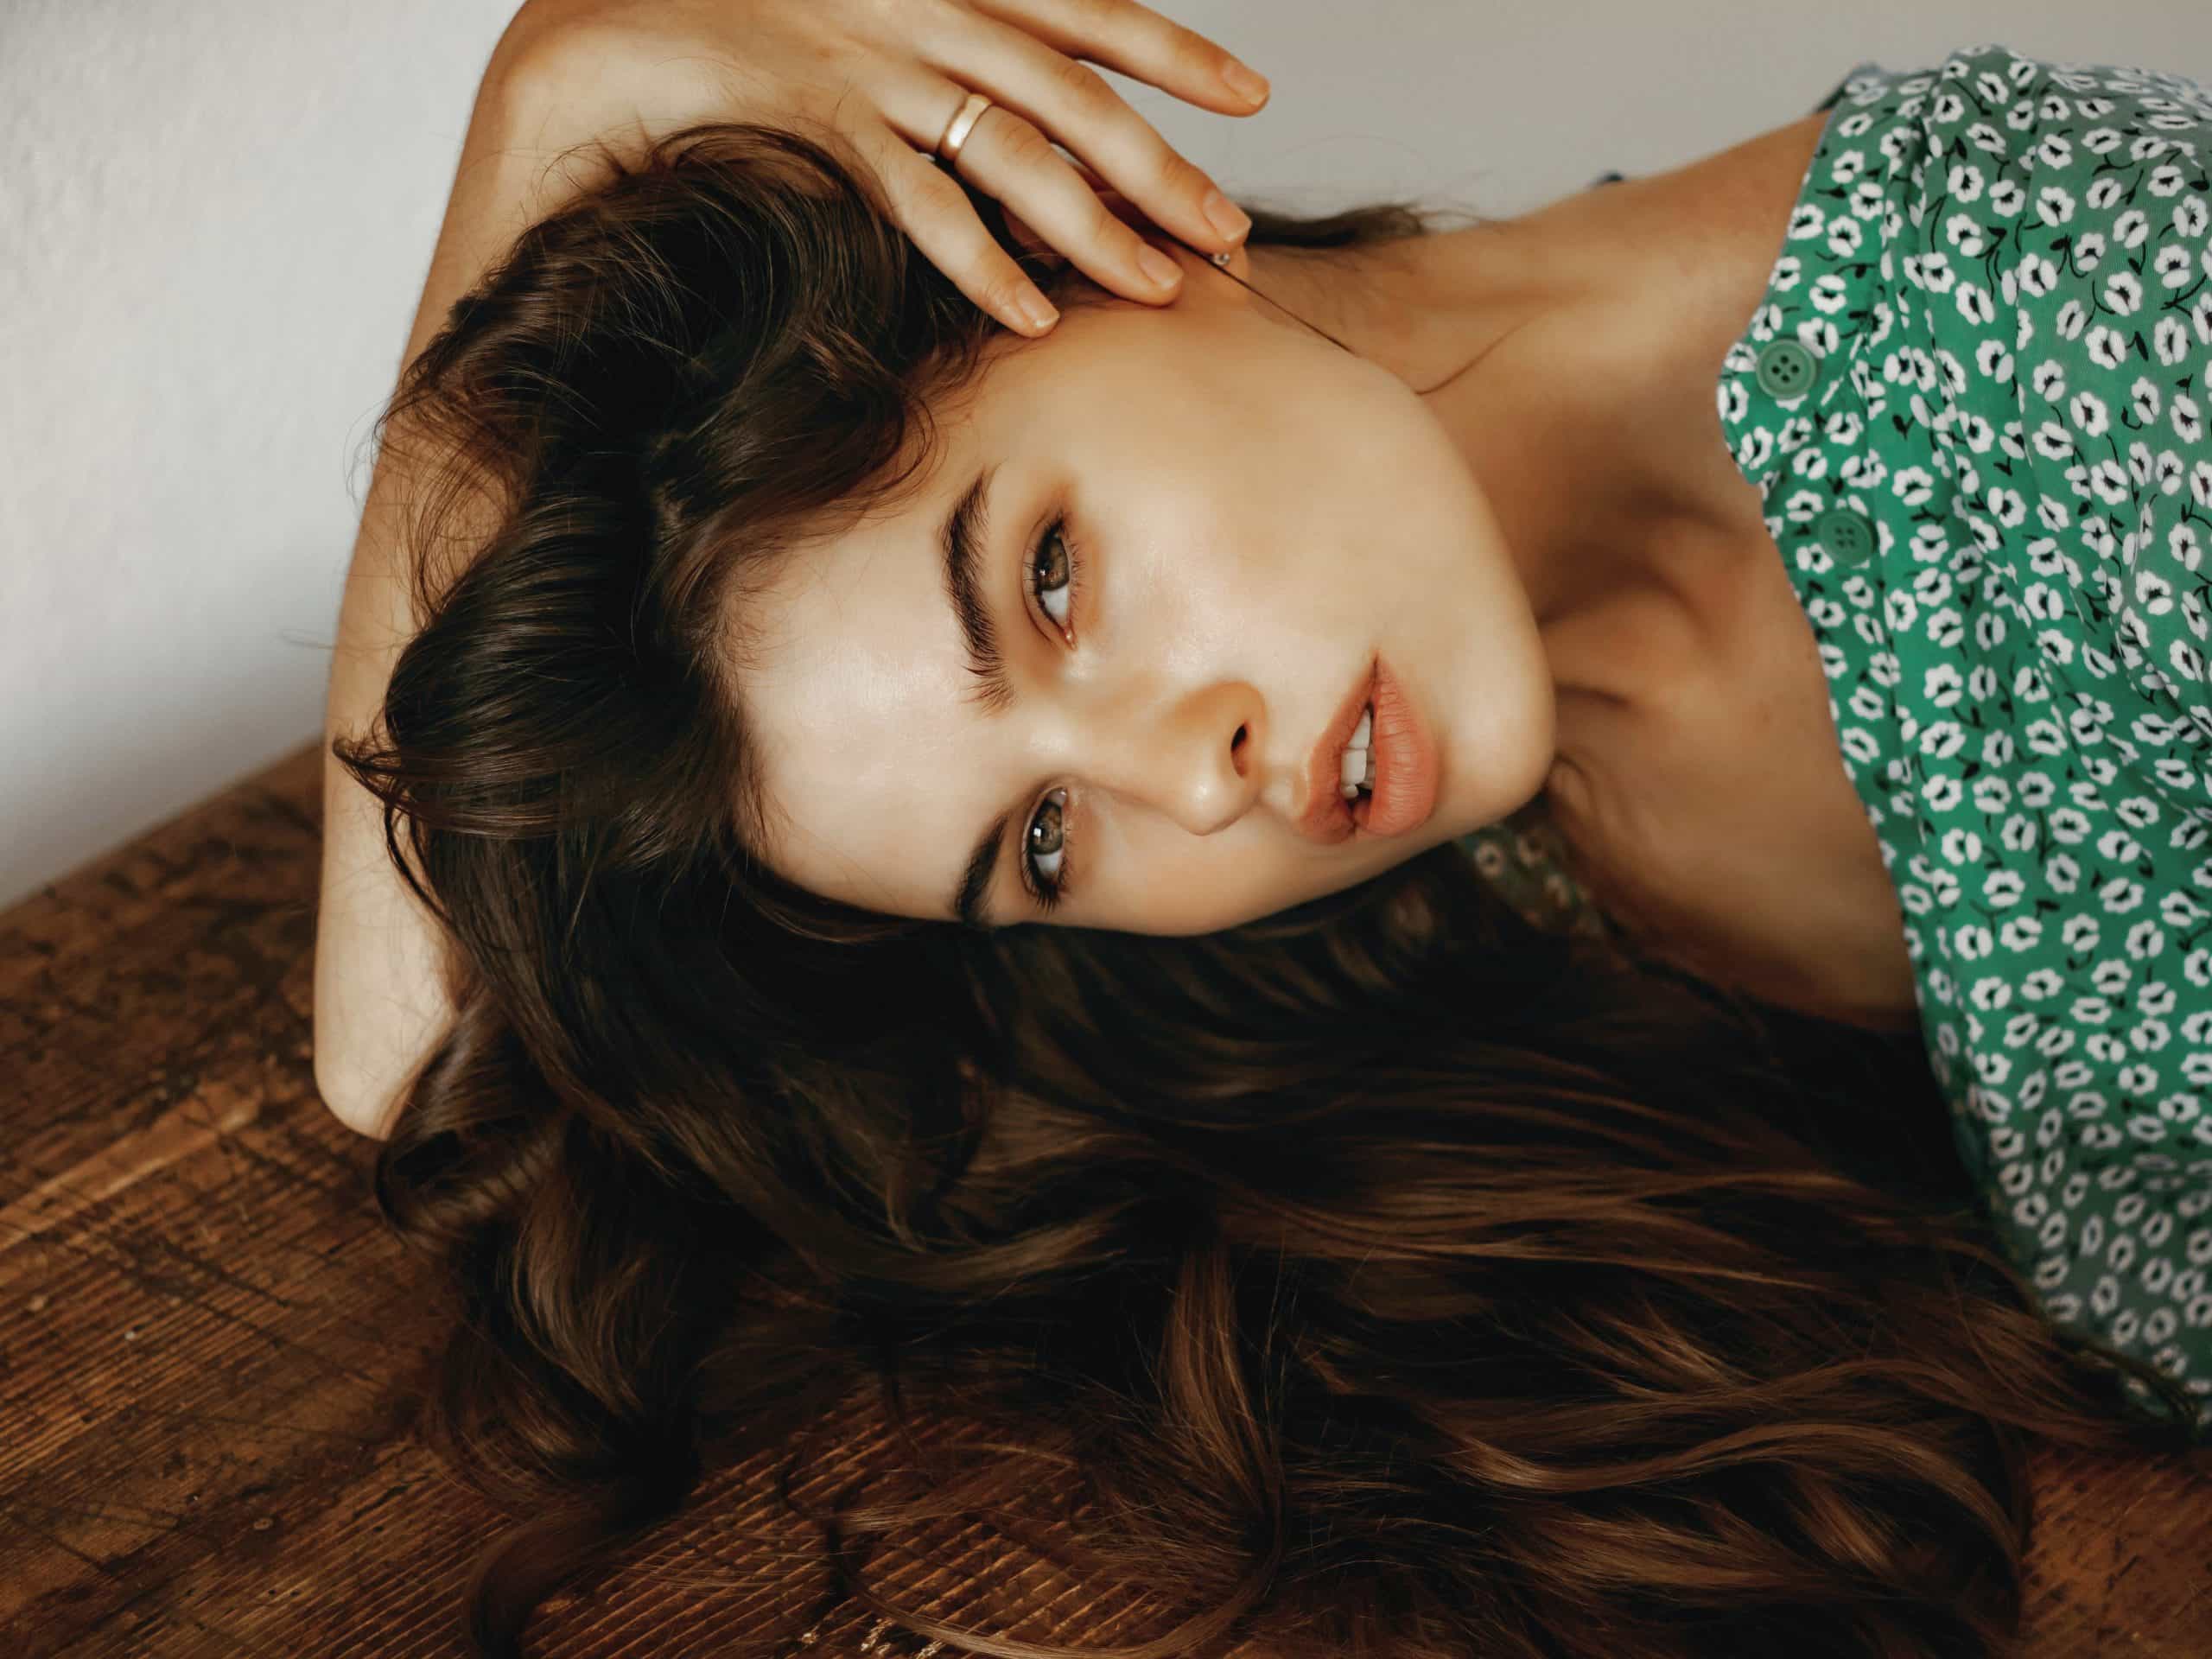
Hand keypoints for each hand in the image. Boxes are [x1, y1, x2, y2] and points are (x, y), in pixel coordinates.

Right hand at [503, 0, 1270, 334]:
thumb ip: (953, 48)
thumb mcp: (870, 17)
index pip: (1086, 11)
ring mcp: (872, 62)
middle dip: (1159, 167)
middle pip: (1071, 94)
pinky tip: (1030, 314)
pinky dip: (977, 259)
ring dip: (1092, 227)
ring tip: (1156, 290)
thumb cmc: (743, 23)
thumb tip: (1025, 110)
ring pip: (1011, 150)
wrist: (610, 23)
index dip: (1172, 51)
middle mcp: (920, 6)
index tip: (1253, 94)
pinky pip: (916, 198)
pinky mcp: (819, 121)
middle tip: (1227, 234)